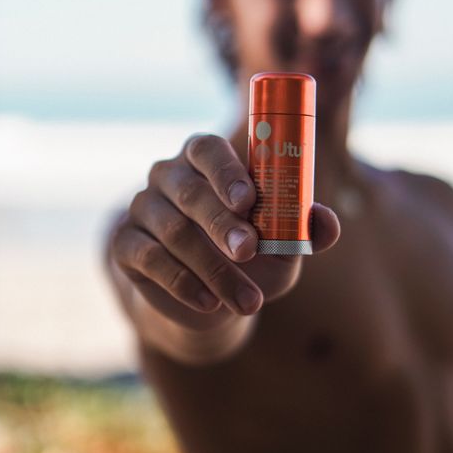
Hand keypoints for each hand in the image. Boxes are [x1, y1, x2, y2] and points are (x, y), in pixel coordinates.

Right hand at [108, 132, 340, 330]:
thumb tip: (327, 223)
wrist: (209, 298)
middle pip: (190, 192)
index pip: (208, 149)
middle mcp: (168, 175)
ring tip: (248, 301)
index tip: (248, 200)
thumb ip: (305, 229)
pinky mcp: (125, 245)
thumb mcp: (282, 245)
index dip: (226, 171)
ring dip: (214, 269)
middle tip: (249, 251)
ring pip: (174, 233)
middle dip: (222, 224)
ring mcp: (142, 208)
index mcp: (205, 158)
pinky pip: (150, 259)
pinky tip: (210, 303)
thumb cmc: (251, 256)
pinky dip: (183, 283)